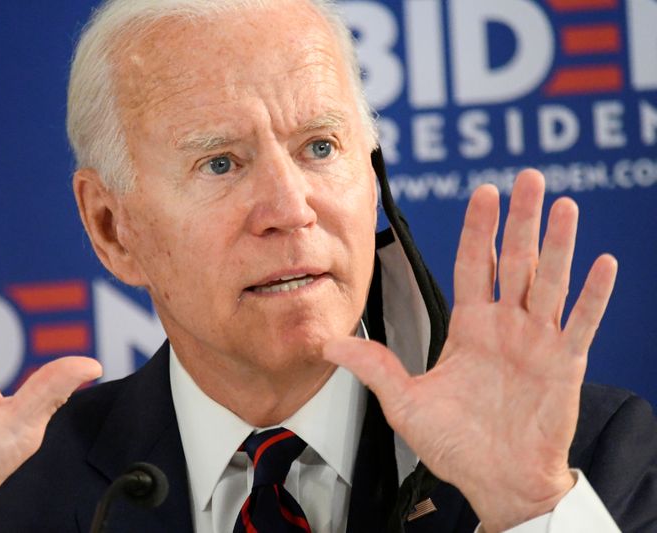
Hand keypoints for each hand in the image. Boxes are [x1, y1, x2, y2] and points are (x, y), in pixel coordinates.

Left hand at [324, 170, 616, 531]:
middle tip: (528, 178)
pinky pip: (581, 323)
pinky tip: (603, 263)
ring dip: (557, 243)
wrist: (496, 481)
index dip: (479, 228)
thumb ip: (374, 367)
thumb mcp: (405, 402)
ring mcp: (538, 341)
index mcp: (469, 326)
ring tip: (562, 205)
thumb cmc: (455, 444)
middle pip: (516, 260)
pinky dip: (594, 295)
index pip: (475, 264)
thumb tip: (329, 344)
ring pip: (550, 282)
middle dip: (520, 219)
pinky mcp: (564, 365)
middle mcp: (506, 326)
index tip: (484, 193)